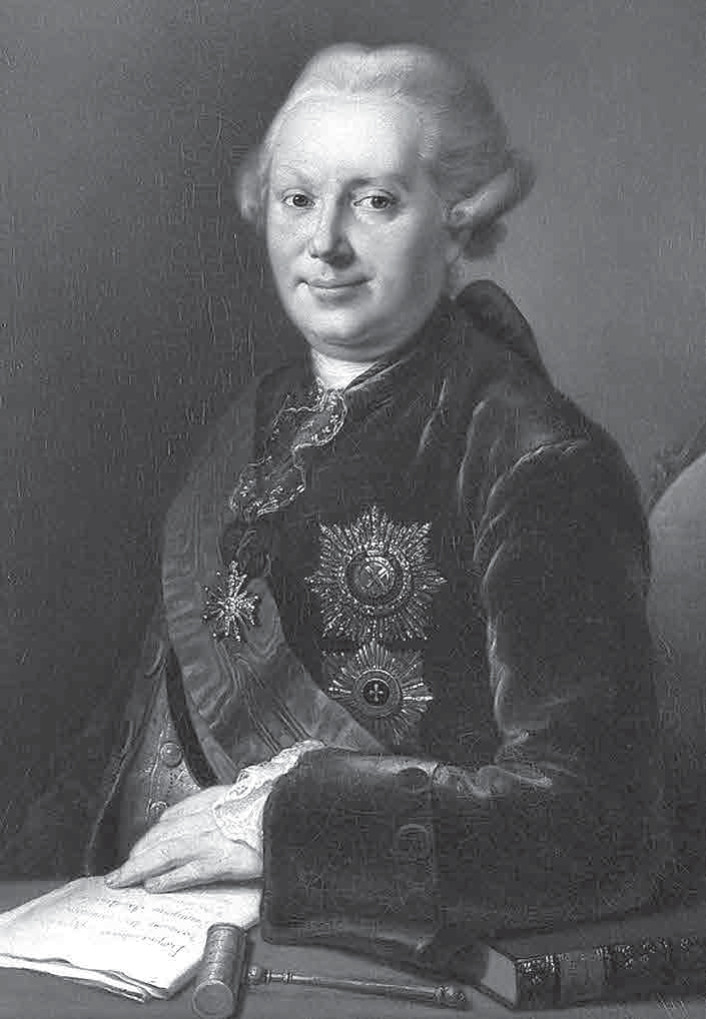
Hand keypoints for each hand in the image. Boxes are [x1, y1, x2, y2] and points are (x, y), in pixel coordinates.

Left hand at [105, 786, 262, 892]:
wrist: (298, 811)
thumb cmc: (275, 808)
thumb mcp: (246, 799)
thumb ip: (222, 808)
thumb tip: (203, 820)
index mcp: (214, 800)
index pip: (171, 818)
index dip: (150, 836)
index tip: (139, 849)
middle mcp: (209, 817)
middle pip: (162, 836)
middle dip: (136, 855)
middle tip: (118, 873)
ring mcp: (216, 838)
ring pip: (167, 852)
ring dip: (140, 868)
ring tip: (123, 880)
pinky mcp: (227, 858)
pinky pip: (191, 870)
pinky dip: (170, 878)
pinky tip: (155, 886)